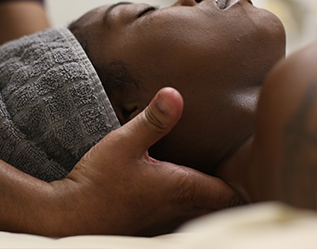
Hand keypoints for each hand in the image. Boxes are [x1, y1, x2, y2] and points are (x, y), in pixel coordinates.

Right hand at [50, 87, 242, 235]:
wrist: (71, 215)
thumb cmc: (98, 181)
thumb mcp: (123, 143)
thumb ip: (153, 120)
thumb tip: (174, 93)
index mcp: (180, 187)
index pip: (228, 193)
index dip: (242, 183)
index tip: (248, 169)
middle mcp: (177, 208)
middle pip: (217, 205)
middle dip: (228, 192)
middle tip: (233, 172)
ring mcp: (163, 221)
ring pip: (198, 213)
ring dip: (206, 200)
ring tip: (208, 182)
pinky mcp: (147, 226)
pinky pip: (178, 218)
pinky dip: (185, 208)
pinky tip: (172, 195)